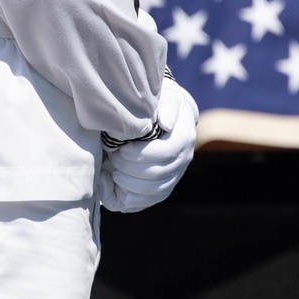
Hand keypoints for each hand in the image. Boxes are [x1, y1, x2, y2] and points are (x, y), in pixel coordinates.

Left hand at [98, 77, 198, 211]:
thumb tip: (166, 123)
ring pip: (154, 190)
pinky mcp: (165, 185)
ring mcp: (175, 175)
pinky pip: (151, 200)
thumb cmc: (161, 105)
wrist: (167, 117)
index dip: (140, 156)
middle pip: (157, 174)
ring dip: (129, 184)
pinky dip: (133, 199)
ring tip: (113, 171)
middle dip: (130, 169)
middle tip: (113, 158)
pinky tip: (117, 188)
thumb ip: (167, 108)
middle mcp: (184, 159)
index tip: (121, 150)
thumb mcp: (166, 99)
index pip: (165, 154)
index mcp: (184, 138)